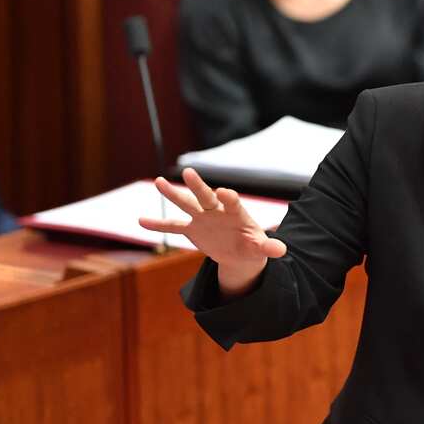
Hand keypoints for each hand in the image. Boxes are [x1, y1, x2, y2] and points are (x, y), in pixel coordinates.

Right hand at [139, 167, 286, 294]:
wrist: (239, 252)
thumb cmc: (252, 245)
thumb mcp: (261, 248)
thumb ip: (268, 247)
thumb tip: (282, 250)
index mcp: (235, 213)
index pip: (231, 201)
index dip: (228, 197)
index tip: (223, 193)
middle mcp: (216, 211)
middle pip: (206, 196)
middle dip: (198, 185)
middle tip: (190, 172)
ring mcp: (202, 218)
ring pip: (186, 204)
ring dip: (173, 194)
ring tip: (158, 181)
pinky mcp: (192, 229)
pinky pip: (173, 226)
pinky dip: (158, 224)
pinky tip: (141, 220)